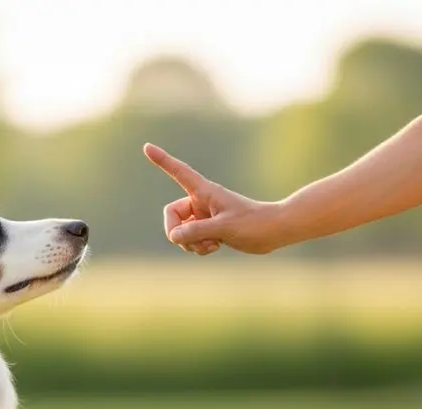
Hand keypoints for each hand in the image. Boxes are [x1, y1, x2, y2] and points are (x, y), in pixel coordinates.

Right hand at [143, 143, 281, 254]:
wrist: (274, 232)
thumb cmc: (254, 224)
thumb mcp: (224, 228)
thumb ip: (197, 232)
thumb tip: (174, 236)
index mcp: (205, 192)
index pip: (179, 172)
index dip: (162, 161)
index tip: (147, 147)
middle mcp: (201, 201)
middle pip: (172, 215)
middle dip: (178, 232)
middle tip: (188, 242)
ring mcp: (205, 216)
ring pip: (181, 231)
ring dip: (190, 243)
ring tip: (211, 245)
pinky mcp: (210, 229)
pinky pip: (191, 239)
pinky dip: (198, 246)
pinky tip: (215, 247)